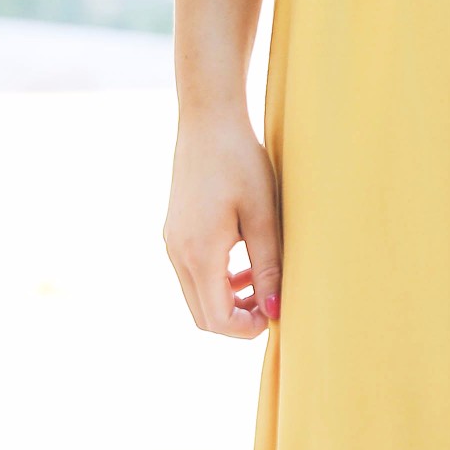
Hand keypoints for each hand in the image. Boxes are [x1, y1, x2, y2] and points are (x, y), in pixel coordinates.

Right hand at [164, 100, 281, 337]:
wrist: (208, 120)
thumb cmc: (241, 162)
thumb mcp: (262, 216)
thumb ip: (268, 266)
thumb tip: (275, 310)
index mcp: (199, 253)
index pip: (216, 319)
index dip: (247, 329)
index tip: (276, 315)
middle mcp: (178, 253)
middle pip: (203, 315)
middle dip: (237, 319)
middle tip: (272, 304)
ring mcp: (172, 242)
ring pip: (197, 295)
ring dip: (229, 299)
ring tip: (263, 283)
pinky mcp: (175, 230)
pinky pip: (193, 272)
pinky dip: (217, 279)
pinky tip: (244, 263)